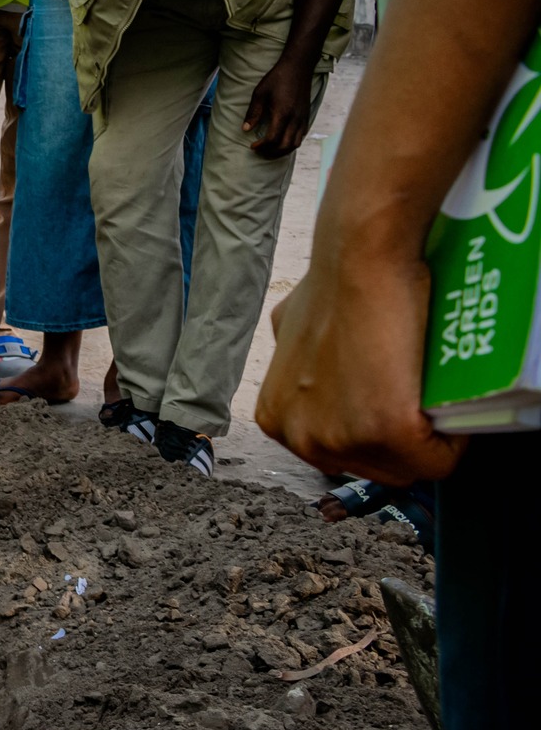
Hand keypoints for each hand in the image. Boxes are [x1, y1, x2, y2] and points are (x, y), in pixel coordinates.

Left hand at [244, 58, 315, 158]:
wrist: (298, 67)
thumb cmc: (277, 78)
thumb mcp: (260, 93)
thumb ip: (253, 113)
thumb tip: (245, 129)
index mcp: (283, 113)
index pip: (273, 139)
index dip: (262, 146)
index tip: (252, 146)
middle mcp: (295, 118)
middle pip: (285, 146)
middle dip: (271, 153)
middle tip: (260, 152)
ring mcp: (303, 118)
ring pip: (296, 144)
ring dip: (282, 151)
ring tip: (270, 150)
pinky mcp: (307, 116)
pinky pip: (301, 136)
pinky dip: (292, 143)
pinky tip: (282, 141)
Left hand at [257, 249, 466, 486]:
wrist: (359, 262)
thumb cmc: (333, 287)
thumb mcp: (288, 332)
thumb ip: (296, 362)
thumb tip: (312, 364)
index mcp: (276, 420)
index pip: (343, 453)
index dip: (377, 431)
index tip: (394, 402)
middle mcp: (298, 438)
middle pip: (375, 466)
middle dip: (404, 439)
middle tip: (417, 397)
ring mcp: (339, 440)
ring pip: (407, 467)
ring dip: (428, 437)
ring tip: (429, 393)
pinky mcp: (386, 433)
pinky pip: (437, 462)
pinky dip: (454, 439)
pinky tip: (447, 402)